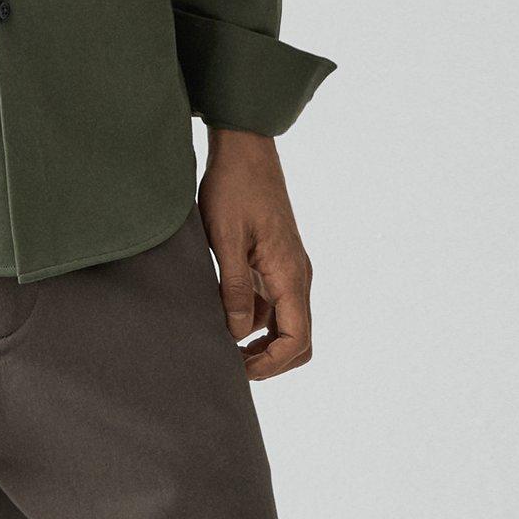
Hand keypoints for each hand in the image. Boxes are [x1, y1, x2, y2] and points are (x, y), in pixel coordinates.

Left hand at [199, 128, 314, 379]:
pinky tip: (222, 314)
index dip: (271, 365)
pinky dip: (254, 318)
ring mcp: (287, 268)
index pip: (297, 340)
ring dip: (261, 340)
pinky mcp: (275, 260)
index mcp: (290, 274)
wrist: (244, 149)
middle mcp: (296, 275)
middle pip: (298, 339)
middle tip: (231, 365)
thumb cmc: (233, 188)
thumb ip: (232, 288)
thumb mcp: (225, 238)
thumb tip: (236, 335)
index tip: (239, 370)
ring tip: (221, 343)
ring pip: (285, 322)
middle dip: (270, 360)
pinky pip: (272, 301)